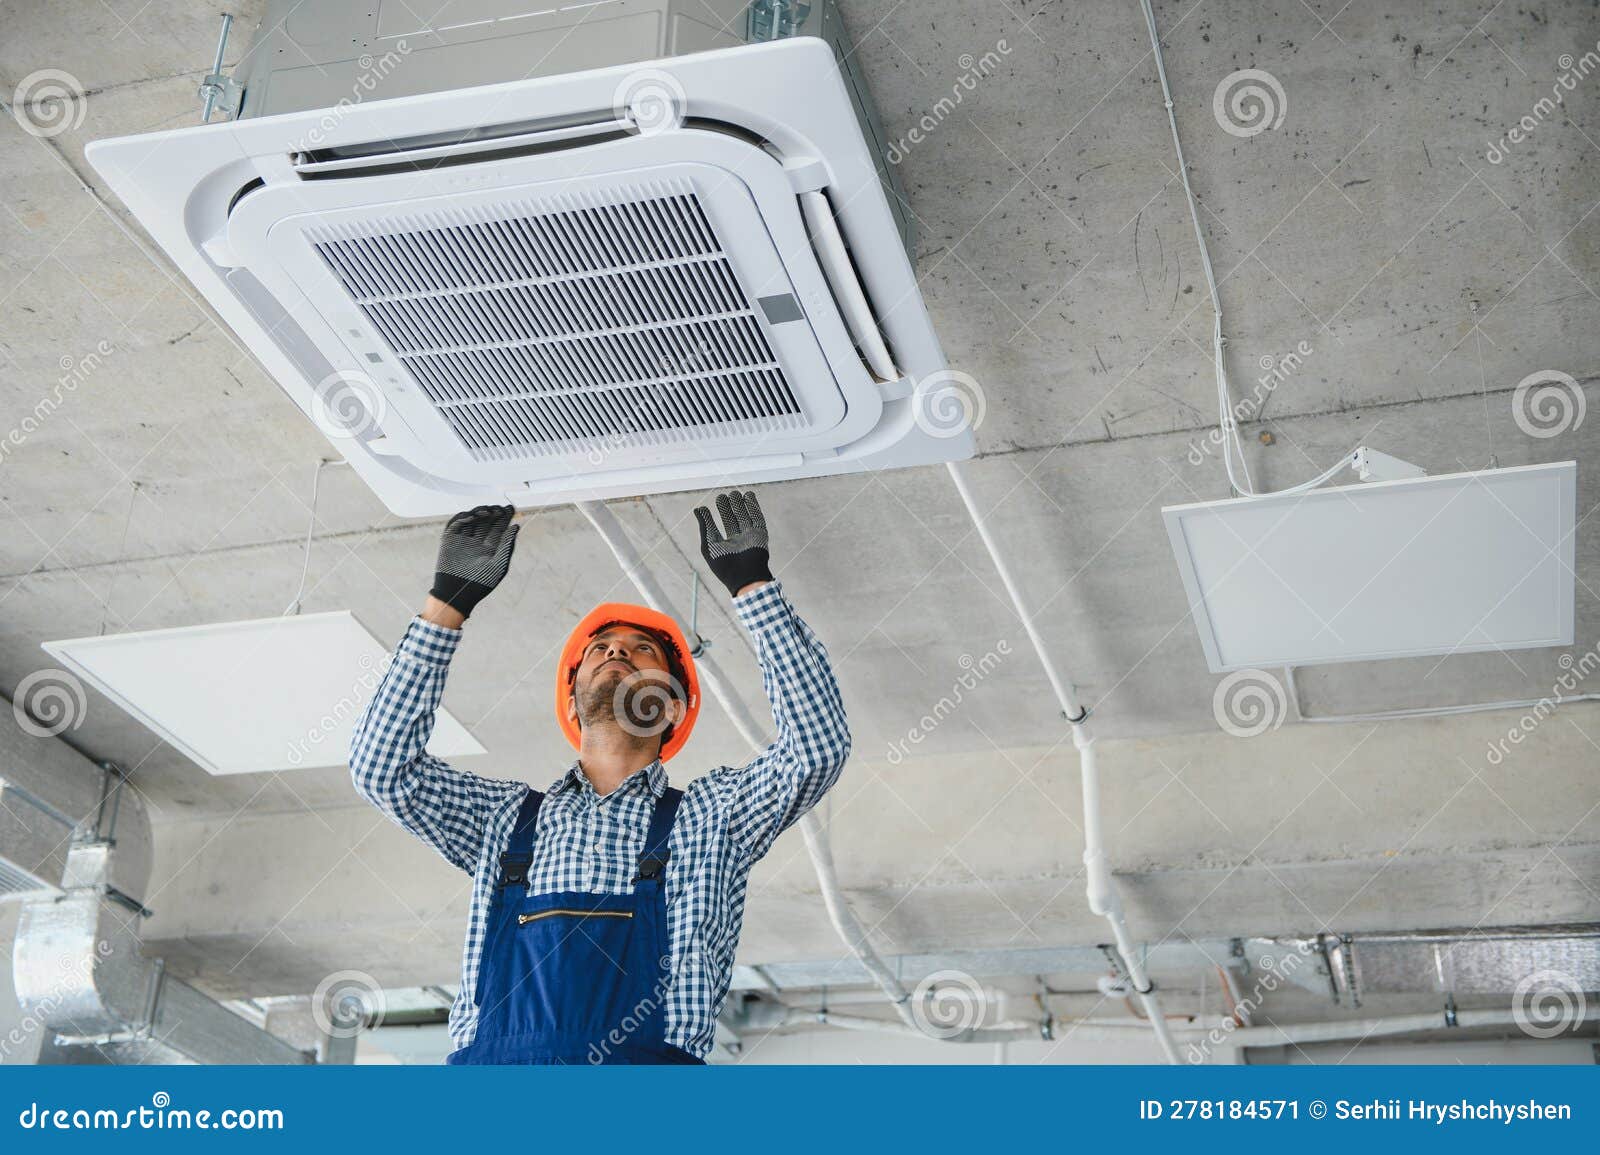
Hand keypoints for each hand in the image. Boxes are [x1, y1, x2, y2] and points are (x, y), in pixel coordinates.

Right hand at [428, 505, 519, 619]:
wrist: (457, 595)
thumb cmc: (481, 583)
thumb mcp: (499, 565)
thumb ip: (507, 545)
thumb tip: (516, 526)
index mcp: (490, 548)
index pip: (499, 528)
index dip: (504, 517)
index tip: (511, 508)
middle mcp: (477, 542)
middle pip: (486, 521)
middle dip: (493, 512)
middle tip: (499, 508)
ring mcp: (463, 540)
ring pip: (472, 519)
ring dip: (480, 512)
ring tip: (488, 511)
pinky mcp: (449, 540)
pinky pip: (456, 524)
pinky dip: (463, 517)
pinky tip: (473, 516)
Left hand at [694, 490, 772, 597]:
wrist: (744, 576)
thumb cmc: (724, 565)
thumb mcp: (709, 544)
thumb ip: (705, 526)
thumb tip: (698, 509)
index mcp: (726, 545)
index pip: (722, 525)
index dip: (718, 513)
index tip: (713, 503)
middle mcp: (739, 540)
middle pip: (734, 518)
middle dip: (730, 507)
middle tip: (724, 495)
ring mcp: (750, 537)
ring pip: (746, 516)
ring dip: (741, 504)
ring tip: (735, 493)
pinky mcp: (761, 535)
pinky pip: (757, 518)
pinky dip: (754, 507)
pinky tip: (749, 497)